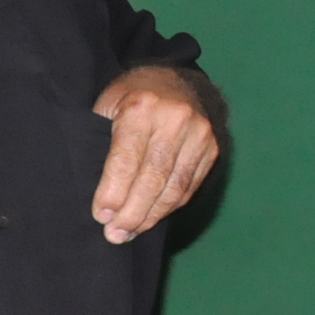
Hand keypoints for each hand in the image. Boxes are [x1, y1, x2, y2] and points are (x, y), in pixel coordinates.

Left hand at [91, 66, 219, 242]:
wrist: (175, 78)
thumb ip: (103, 145)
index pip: (127, 158)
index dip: (114, 191)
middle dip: (133, 211)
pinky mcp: (214, 147)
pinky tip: (152, 217)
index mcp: (142, 107)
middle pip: (154, 177)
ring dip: (152, 215)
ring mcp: (200, 133)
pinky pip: (191, 185)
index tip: (101, 216)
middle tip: (115, 235)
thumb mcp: (107, 107)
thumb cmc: (130, 96)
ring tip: (131, 232)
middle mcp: (176, 119)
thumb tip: (102, 198)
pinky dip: (170, 205)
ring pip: (176, 186)